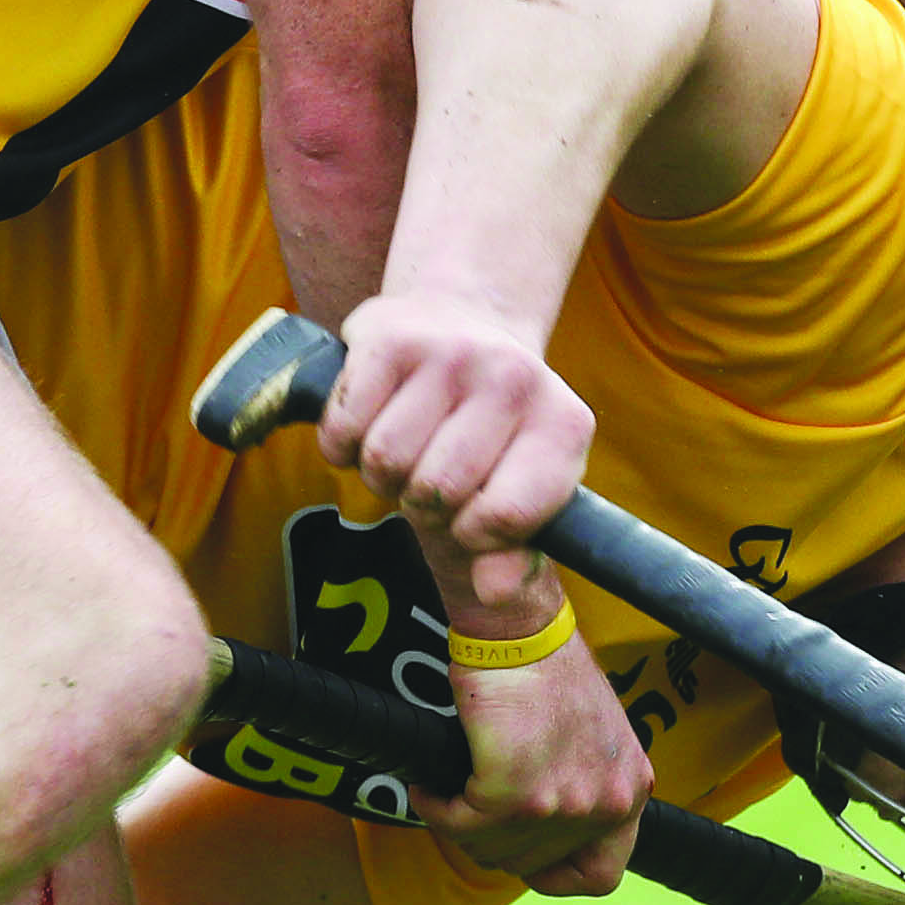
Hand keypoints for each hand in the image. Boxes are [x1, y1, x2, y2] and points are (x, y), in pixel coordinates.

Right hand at [320, 290, 593, 597]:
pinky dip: (341, 444)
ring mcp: (450, 353)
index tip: (470, 514)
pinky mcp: (387, 339)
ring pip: (384, 460)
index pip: (504, 517)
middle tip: (430, 475)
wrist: (463, 314)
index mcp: (564, 426)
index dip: (473, 534)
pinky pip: (343, 429)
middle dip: (422, 502)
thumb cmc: (491, 424)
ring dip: (380, 473)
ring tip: (404, 448)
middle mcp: (515, 380)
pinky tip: (369, 423)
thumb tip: (492, 590)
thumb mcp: (523, 486)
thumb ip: (514, 552)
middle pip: (436, 491)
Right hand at [417, 628, 650, 895]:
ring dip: (458, 827)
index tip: (524, 860)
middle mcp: (606, 804)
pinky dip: (435, 808)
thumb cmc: (547, 666)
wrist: (521, 629)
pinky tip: (427, 788)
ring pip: (492, 849)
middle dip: (492, 844)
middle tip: (466, 813)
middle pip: (533, 865)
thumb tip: (543, 823)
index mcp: (629, 790)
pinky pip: (459, 823)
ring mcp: (562, 804)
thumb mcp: (592, 737)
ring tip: (442, 795)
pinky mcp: (513, 793)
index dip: (555, 875)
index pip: (601, 874)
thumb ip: (578, 783)